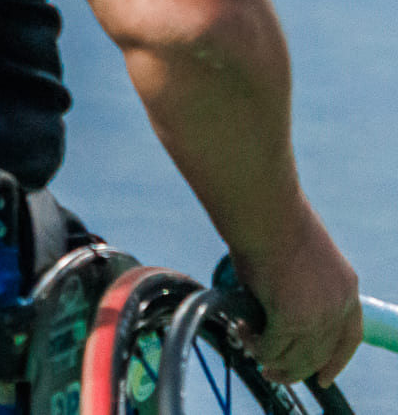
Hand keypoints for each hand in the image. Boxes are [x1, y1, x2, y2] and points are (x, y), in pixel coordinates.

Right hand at [235, 205, 361, 385]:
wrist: (265, 213)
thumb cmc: (274, 222)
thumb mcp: (302, 259)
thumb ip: (299, 287)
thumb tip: (274, 306)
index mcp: (347, 288)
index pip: (350, 338)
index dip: (336, 361)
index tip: (322, 377)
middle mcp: (339, 307)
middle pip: (320, 355)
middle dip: (293, 369)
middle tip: (270, 371)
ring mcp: (317, 316)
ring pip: (295, 358)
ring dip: (269, 358)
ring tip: (247, 342)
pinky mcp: (290, 319)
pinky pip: (269, 347)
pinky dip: (253, 344)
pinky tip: (240, 329)